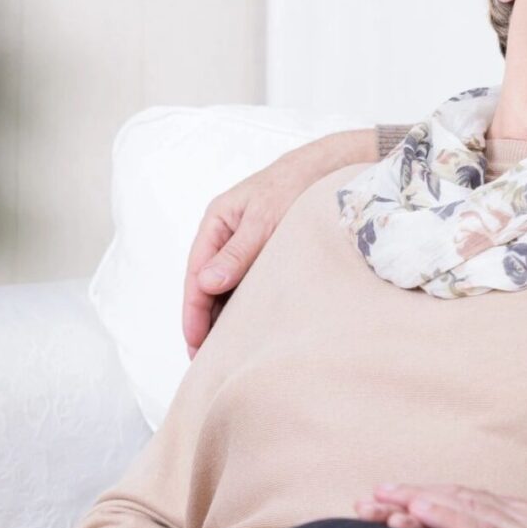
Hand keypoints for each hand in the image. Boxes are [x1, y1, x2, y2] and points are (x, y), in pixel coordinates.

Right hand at [182, 128, 376, 355]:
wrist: (333, 168)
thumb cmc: (297, 184)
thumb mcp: (266, 218)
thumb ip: (238, 252)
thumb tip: (207, 283)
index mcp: (217, 222)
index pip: (196, 275)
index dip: (193, 312)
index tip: (196, 345)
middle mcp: (227, 235)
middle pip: (208, 285)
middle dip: (205, 322)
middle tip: (206, 360)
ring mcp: (248, 244)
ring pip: (230, 286)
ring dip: (226, 316)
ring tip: (227, 351)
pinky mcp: (269, 251)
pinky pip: (252, 282)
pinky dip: (248, 304)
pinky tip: (253, 326)